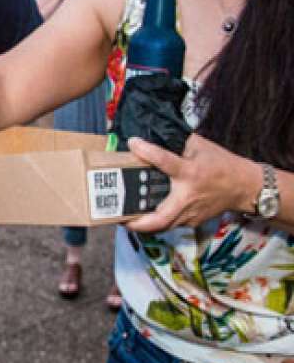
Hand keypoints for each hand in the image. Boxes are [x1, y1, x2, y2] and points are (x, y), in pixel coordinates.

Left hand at [125, 134, 259, 232]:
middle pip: (160, 217)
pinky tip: (142, 214)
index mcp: (191, 173)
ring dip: (142, 225)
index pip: (165, 162)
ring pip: (163, 226)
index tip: (133, 143)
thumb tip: (153, 135)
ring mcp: (191, 214)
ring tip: (123, 217)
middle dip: (137, 222)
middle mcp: (188, 197)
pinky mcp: (193, 221)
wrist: (245, 187)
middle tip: (117, 215)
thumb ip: (177, 143)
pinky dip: (155, 222)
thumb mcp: (201, 147)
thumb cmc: (222, 165)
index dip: (147, 151)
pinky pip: (170, 224)